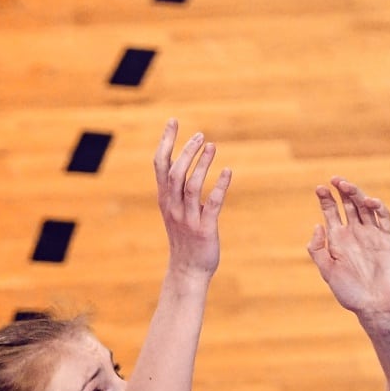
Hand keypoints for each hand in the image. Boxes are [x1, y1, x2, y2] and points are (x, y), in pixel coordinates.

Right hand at [153, 119, 229, 276]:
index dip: (165, 142)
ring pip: (191, 186)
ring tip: (212, 146)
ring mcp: (188, 218)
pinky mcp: (205, 229)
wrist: (187, 270)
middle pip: (174, 173)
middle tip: (200, 135)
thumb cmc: (184, 237)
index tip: (173, 120)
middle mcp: (173, 206)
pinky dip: (220, 186)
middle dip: (185, 151)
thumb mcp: (174, 210)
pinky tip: (229, 171)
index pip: (160, 165)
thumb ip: (176, 188)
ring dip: (202, 164)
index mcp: (165, 199)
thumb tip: (183, 161)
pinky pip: (212, 204)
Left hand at [307, 177, 389, 321]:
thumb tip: (317, 225)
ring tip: (347, 186)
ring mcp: (371, 234)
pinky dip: (378, 207)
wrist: (375, 305)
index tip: (319, 188)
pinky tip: (369, 201)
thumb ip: (319, 250)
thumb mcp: (328, 272)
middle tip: (334, 179)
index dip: (326, 200)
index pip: (332, 213)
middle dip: (341, 191)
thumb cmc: (349, 292)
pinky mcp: (387, 238)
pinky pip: (384, 218)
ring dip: (357, 194)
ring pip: (364, 207)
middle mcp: (355, 233)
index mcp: (339, 240)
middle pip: (348, 205)